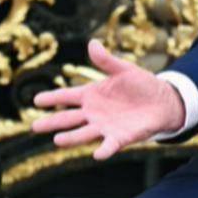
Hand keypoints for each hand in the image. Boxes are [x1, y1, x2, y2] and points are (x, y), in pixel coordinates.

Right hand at [32, 39, 184, 159]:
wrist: (163, 101)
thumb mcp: (124, 69)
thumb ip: (107, 60)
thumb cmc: (141, 84)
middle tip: (34, 127)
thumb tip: (92, 43)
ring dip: (71, 138)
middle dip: (52, 123)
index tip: (35, 100)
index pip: (66, 96)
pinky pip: (110, 145)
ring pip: (83, 133)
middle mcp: (94, 113)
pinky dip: (104, 150)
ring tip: (57, 140)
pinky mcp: (120, 137)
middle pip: (68, 118)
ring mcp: (105, 126)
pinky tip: (97, 154)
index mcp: (91, 94)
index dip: (52, 98)